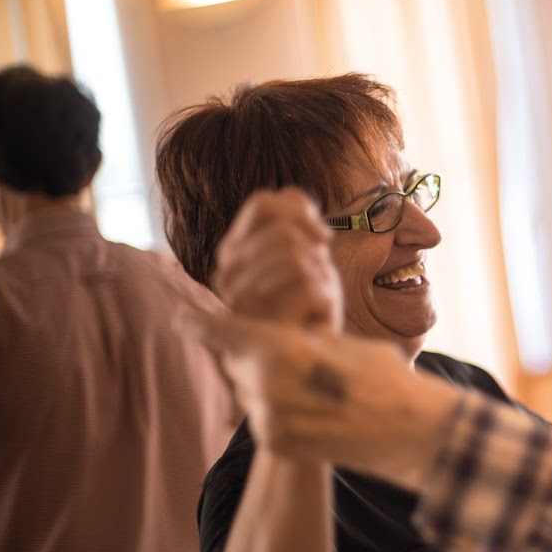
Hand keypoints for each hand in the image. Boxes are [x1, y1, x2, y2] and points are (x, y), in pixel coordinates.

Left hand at [178, 307, 460, 482]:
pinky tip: (312, 405)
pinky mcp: (276, 443)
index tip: (181, 315)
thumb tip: (278, 337)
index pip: (221, 331)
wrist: (409, 432)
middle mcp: (263, 385)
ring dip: (266, 381)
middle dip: (251, 353)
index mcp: (277, 348)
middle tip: (287, 353)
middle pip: (236, 361)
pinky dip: (277, 407)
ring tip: (309, 382)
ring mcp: (268, 419)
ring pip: (249, 389)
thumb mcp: (340, 343)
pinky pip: (263, 416)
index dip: (198, 321)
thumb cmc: (384, 377)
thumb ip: (299, 339)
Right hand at [212, 188, 342, 331]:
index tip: (323, 238)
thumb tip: (292, 195)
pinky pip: (305, 284)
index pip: (262, 203)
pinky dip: (324, 295)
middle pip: (284, 232)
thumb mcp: (307, 254)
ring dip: (320, 276)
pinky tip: (318, 311)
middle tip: (319, 275)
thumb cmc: (308, 303)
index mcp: (234, 251)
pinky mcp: (260, 324)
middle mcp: (227, 273)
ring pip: (295, 258)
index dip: (300, 212)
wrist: (312, 357)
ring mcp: (240, 300)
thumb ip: (296, 219)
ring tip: (317, 295)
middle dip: (314, 251)